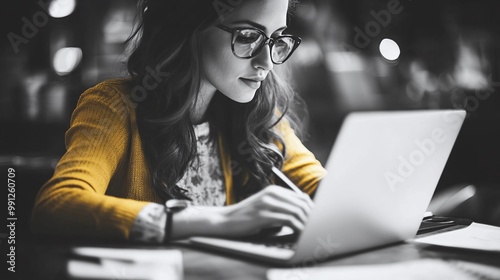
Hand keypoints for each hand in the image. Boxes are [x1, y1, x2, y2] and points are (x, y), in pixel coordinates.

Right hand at [170, 186, 313, 238]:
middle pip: (301, 204)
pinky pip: (287, 219)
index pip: (301, 198)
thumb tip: (302, 217)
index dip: (312, 210)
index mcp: (273, 191)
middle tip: (318, 228)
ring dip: (306, 223)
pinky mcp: (263, 214)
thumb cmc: (246, 219)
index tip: (318, 221)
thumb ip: (281, 210)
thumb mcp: (265, 210)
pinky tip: (300, 233)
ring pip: (296, 211)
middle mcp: (271, 194)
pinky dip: (297, 227)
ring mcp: (266, 203)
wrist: (224, 221)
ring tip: (311, 232)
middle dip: (312, 217)